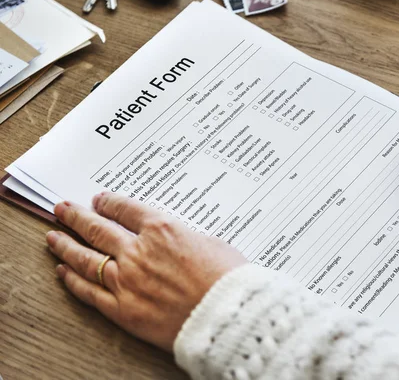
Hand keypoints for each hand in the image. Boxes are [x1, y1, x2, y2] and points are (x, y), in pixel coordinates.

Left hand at [46, 192, 246, 351]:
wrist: (226, 315)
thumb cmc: (227, 278)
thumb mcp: (212, 243)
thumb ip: (185, 238)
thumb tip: (175, 240)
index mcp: (162, 229)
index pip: (126, 209)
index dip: (109, 202)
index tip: (100, 200)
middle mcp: (138, 251)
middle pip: (98, 229)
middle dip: (77, 217)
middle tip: (62, 209)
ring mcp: (126, 280)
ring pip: (86, 258)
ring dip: (66, 245)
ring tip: (53, 237)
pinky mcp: (123, 309)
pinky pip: (90, 292)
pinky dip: (73, 281)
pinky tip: (63, 272)